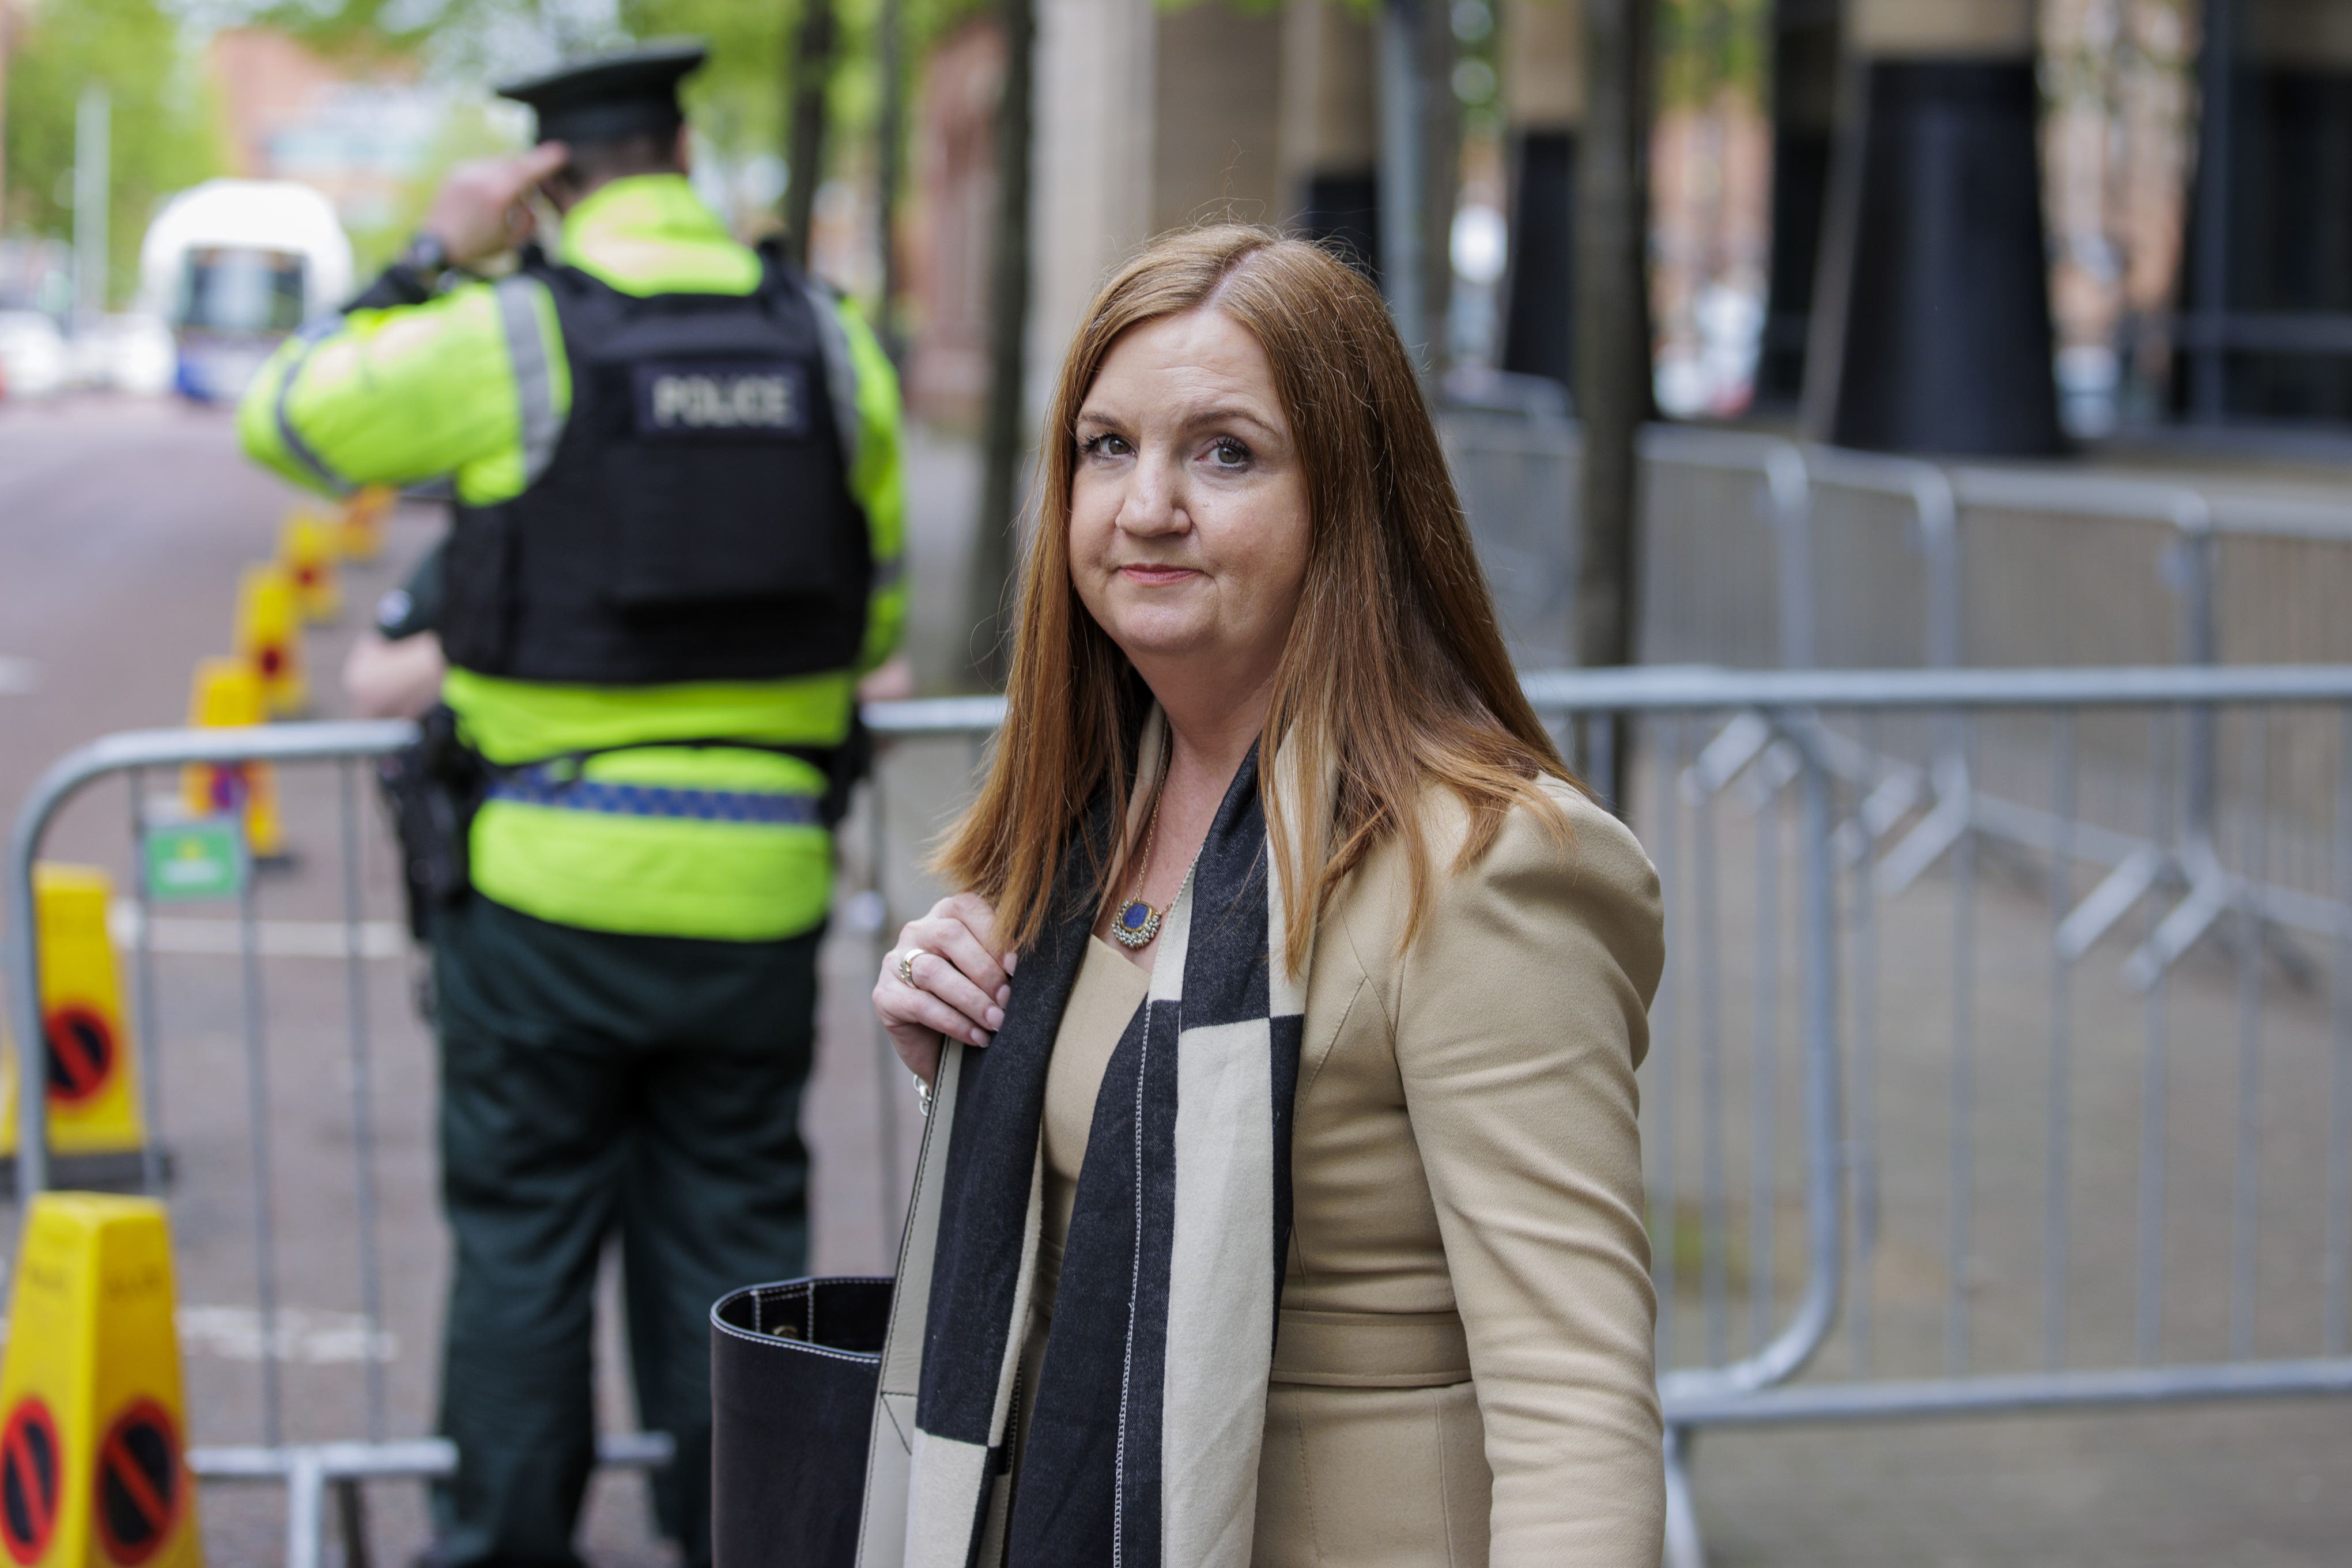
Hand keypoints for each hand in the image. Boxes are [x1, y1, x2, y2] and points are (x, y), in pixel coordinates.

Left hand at [419, 144, 569, 267]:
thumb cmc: (476, 247)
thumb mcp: (511, 240)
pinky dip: (496, 171)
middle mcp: (481, 177)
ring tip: (519, 184)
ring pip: (499, 161)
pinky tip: (496, 188)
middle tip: (545, 165)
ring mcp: (467, 171)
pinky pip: (484, 165)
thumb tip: (532, 203)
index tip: (560, 153)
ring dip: (513, 168)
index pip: (528, 169)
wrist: (435, 245)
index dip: (546, 160)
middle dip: (532, 162)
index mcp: (498, 194)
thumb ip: (528, 220)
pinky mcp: (456, 171)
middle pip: (515, 161)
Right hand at [874, 893, 1015, 1086]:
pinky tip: (977, 1037)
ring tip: (996, 1022)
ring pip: (932, 971)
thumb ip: (1003, 959)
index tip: (1018, 969)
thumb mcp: (991, 975)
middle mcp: (917, 931)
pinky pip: (919, 1004)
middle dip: (984, 970)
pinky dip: (953, 1022)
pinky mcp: (884, 996)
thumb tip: (1035, 965)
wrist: (944, 1047)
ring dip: (971, 999)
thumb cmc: (975, 1001)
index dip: (995, 935)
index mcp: (945, 915)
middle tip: (1008, 1001)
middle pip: (949, 935)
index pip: (968, 908)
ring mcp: (895, 962)